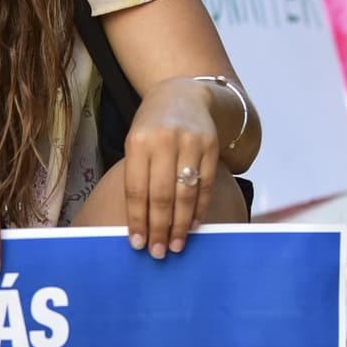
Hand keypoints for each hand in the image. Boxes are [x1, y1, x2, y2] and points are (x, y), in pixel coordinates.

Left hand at [122, 78, 221, 257]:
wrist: (182, 95)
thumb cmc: (151, 127)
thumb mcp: (135, 144)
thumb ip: (137, 176)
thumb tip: (139, 222)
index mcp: (138, 142)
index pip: (137, 189)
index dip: (138, 219)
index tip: (137, 243)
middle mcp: (165, 141)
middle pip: (162, 194)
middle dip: (159, 227)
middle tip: (159, 252)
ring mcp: (191, 143)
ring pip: (186, 193)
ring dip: (180, 224)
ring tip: (175, 244)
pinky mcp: (211, 146)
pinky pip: (205, 185)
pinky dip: (199, 208)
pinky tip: (193, 225)